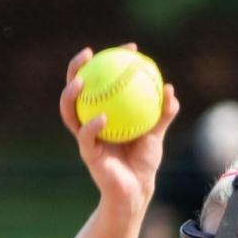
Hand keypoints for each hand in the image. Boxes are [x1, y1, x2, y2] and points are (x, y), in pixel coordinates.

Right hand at [58, 46, 179, 207]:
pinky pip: (86, 136)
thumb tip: (169, 89)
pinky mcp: (88, 154)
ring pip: (69, 111)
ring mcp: (86, 136)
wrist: (137, 189)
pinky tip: (103, 117)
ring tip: (82, 81)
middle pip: (75, 89)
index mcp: (103, 111)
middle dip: (76, 67)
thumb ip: (162, 113)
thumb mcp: (156, 133)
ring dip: (71, 94)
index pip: (101, 81)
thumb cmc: (144, 161)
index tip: (128, 48)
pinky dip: (93, 126)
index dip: (111, 60)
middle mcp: (89, 121)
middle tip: (89, 53)